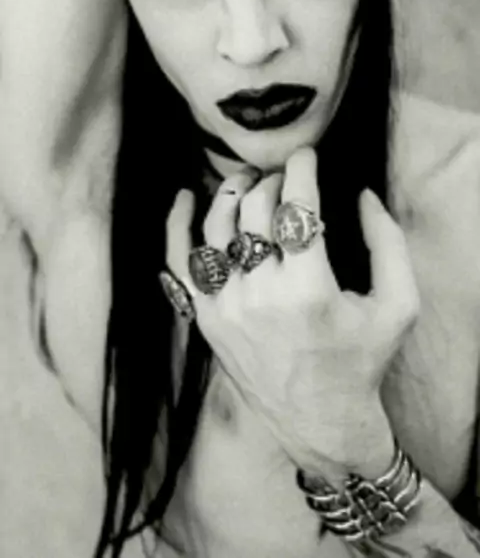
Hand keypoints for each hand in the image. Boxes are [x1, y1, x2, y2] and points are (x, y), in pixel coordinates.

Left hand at [167, 148, 419, 479]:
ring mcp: (226, 308)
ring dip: (231, 193)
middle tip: (286, 179)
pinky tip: (184, 197)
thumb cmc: (362, 360)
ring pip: (216, 228)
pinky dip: (177, 227)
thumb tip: (362, 194)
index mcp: (309, 290)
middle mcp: (260, 296)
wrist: (321, 422)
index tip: (306, 156)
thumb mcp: (398, 304)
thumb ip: (387, 243)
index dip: (301, 171)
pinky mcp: (206, 320)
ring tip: (248, 181)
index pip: (297, 208)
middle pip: (254, 211)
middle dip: (272, 182)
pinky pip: (180, 264)